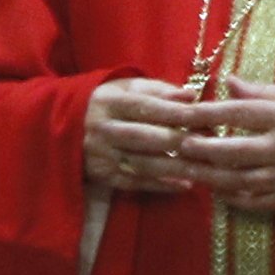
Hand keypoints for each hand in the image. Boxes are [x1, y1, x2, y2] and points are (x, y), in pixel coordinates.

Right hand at [83, 77, 202, 192]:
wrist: (60, 125)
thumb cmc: (107, 103)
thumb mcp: (126, 88)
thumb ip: (159, 90)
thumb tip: (191, 95)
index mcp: (110, 102)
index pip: (149, 107)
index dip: (178, 112)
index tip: (207, 115)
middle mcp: (103, 129)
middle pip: (146, 137)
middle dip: (181, 142)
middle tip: (213, 146)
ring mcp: (101, 155)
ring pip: (143, 163)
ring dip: (176, 168)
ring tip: (206, 169)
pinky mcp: (101, 175)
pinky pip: (134, 182)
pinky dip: (161, 185)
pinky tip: (185, 184)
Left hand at [168, 82, 274, 213]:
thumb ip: (263, 92)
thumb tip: (227, 82)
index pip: (235, 113)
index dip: (204, 113)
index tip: (181, 114)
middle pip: (231, 151)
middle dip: (201, 150)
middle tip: (178, 146)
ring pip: (240, 180)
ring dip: (212, 177)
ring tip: (191, 172)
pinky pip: (260, 202)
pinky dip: (238, 200)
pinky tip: (221, 195)